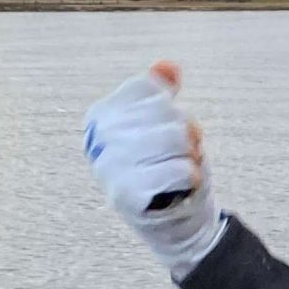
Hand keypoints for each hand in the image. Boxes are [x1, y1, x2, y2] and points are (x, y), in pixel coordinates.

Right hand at [83, 61, 226, 279]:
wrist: (176, 221)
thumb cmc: (168, 166)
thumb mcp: (164, 124)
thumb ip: (162, 92)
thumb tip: (168, 66)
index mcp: (101, 116)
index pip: (149, 90)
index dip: (171, 109)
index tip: (168, 129)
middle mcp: (98, 139)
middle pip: (166, 114)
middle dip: (185, 134)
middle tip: (181, 154)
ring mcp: (109, 169)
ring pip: (175, 140)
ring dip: (191, 156)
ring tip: (182, 169)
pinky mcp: (126, 197)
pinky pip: (178, 172)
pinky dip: (190, 179)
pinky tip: (182, 188)